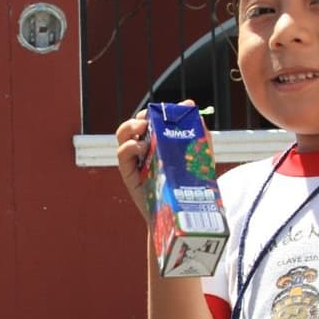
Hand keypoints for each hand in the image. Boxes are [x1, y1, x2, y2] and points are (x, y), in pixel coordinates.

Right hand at [115, 99, 196, 222]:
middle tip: (149, 118)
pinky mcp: (129, 174)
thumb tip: (189, 105)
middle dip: (139, 118)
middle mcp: (143, 151)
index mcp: (157, 143)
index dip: (152, 112)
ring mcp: (134, 162)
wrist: (183, 213)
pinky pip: (122, 156)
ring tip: (142, 128)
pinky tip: (141, 146)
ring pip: (122, 137)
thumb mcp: (197, 154)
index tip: (162, 110)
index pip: (149, 121)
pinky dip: (128, 146)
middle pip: (132, 126)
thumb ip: (195, 130)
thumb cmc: (189, 183)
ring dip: (129, 127)